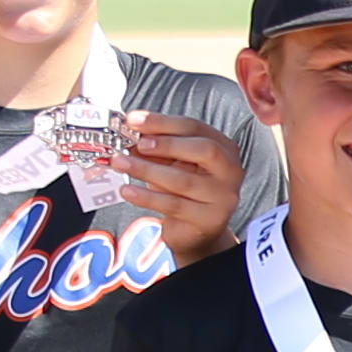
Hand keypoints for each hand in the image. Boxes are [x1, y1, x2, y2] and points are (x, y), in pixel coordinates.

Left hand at [117, 113, 248, 257]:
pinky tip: (128, 190)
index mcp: (223, 147)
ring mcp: (223, 197)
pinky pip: (174, 205)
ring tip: (121, 164)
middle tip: (137, 144)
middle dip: (167, 144)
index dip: (162, 122)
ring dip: (147, 170)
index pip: (195, 128)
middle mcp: (230, 170)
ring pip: (183, 180)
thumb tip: (130, 132)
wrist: (195, 230)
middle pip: (204, 150)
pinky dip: (147, 197)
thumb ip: (155, 147)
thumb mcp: (171, 163)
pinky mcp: (209, 220)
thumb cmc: (183, 190)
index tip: (134, 120)